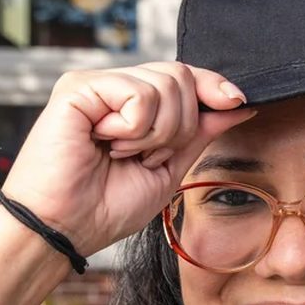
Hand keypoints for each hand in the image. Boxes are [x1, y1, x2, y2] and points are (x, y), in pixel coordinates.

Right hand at [0, 62, 255, 258]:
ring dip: (156, 133)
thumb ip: (199, 133)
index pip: (184, 77)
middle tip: (145, 156)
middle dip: (179, 127)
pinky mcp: (78, 87)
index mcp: (133, 105)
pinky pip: (138, 95)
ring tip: (120, 153)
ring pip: (166, 84)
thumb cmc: (106, 206)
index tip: (237, 101)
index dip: (212, 86)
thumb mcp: (169, 168)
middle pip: (180, 76)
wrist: (66, 228)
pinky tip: (106, 142)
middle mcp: (114, 88)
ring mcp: (96, 84)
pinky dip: (134, 129)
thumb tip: (238, 105)